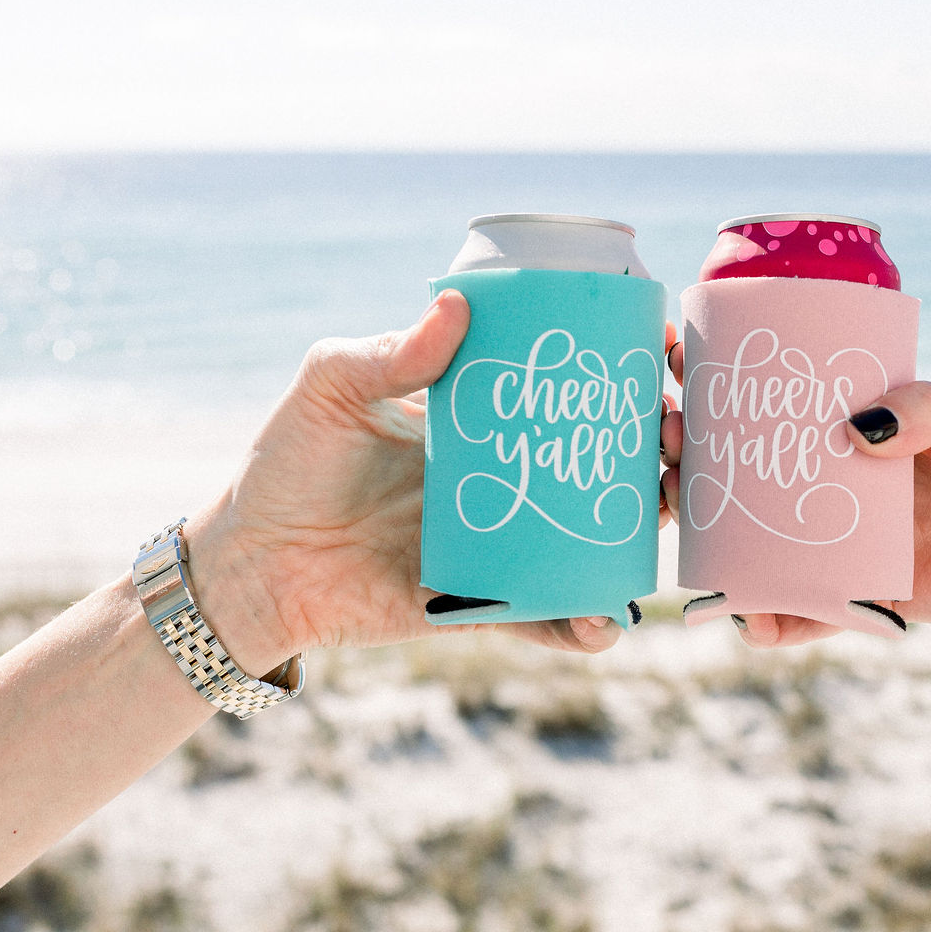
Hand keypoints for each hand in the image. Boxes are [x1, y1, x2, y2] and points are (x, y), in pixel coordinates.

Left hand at [187, 294, 678, 667]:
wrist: (255, 564)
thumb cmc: (289, 463)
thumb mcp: (333, 388)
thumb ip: (388, 352)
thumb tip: (456, 308)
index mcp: (491, 414)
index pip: (579, 380)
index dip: (635, 366)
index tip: (669, 352)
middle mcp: (516, 474)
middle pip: (616, 454)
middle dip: (667, 443)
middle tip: (675, 433)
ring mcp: (512, 539)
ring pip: (605, 533)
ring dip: (650, 524)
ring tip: (665, 507)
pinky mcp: (491, 604)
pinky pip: (554, 617)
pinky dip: (588, 622)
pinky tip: (605, 615)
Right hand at [677, 367, 930, 647]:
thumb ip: (926, 410)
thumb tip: (859, 429)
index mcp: (860, 424)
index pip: (775, 402)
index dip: (719, 393)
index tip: (675, 377)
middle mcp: (843, 482)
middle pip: (748, 480)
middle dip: (695, 474)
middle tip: (669, 461)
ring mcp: (851, 541)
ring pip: (765, 548)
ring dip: (719, 554)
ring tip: (693, 554)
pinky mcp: (871, 596)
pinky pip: (810, 612)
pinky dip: (777, 621)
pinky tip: (755, 623)